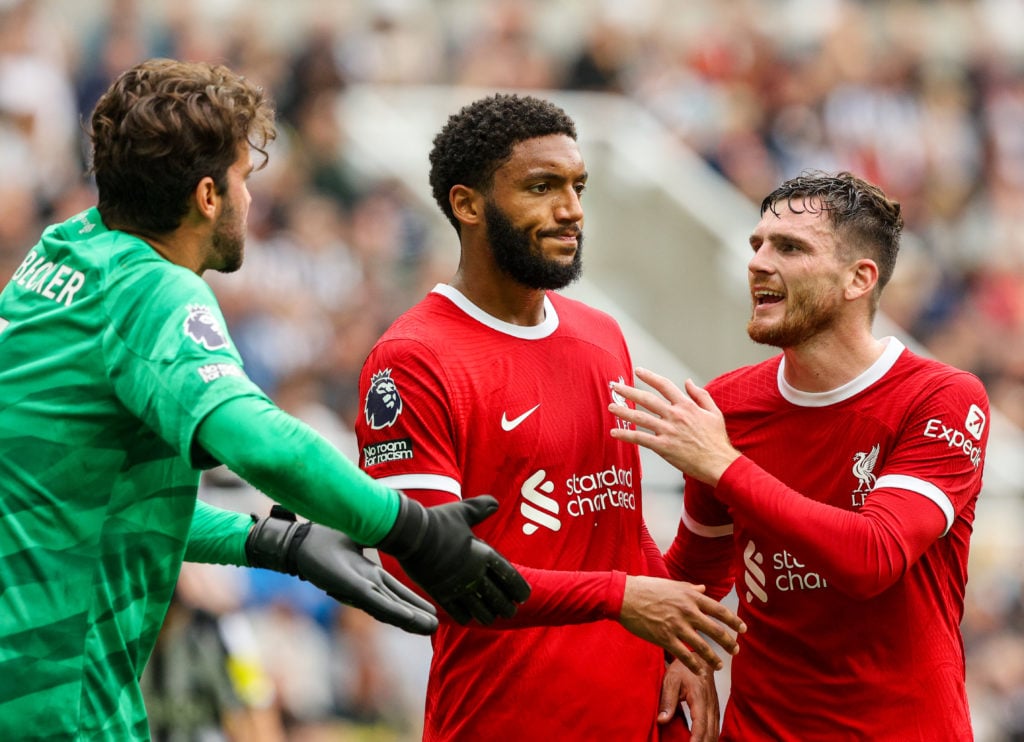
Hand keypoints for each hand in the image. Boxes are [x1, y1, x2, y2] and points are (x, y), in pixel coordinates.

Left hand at [246, 506, 437, 634]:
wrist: (300, 541)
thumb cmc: (322, 539)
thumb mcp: (357, 535)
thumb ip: (375, 534)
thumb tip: (390, 521)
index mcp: (367, 575)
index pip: (395, 591)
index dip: (413, 601)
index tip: (431, 609)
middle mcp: (365, 585)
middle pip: (397, 604)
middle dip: (416, 616)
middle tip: (435, 627)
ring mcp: (359, 589)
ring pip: (390, 609)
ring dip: (410, 620)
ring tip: (430, 628)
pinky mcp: (351, 589)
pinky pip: (377, 603)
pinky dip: (394, 611)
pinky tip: (410, 619)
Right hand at [375, 494, 530, 623]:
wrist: (410, 533)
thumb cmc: (437, 521)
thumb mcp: (462, 511)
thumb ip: (480, 508)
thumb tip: (496, 502)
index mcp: (484, 554)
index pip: (510, 577)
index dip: (519, 589)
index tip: (523, 596)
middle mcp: (475, 574)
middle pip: (499, 599)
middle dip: (506, 607)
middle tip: (510, 611)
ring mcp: (458, 586)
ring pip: (481, 611)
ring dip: (488, 616)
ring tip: (491, 618)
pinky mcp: (441, 594)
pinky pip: (458, 613)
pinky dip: (466, 617)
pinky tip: (468, 617)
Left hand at [609, 368, 740, 485]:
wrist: (719, 463)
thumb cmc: (717, 440)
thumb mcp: (714, 412)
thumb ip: (701, 395)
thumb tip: (688, 381)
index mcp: (686, 406)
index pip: (664, 385)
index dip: (649, 376)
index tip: (638, 371)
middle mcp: (675, 415)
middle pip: (647, 399)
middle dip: (628, 391)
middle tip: (614, 386)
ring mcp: (668, 431)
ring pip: (640, 417)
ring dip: (623, 411)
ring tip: (610, 406)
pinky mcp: (663, 447)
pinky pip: (640, 438)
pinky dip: (626, 435)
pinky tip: (614, 432)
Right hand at [619, 575, 744, 673]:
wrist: (625, 597)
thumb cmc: (647, 588)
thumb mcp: (672, 584)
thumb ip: (690, 588)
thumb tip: (703, 588)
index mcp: (691, 597)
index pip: (719, 610)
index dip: (734, 621)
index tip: (742, 629)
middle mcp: (688, 611)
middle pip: (716, 630)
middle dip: (729, 642)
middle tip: (736, 650)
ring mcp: (677, 626)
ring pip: (703, 646)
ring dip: (714, 658)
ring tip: (720, 664)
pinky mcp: (665, 638)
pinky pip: (684, 655)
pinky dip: (694, 665)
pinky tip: (700, 670)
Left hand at [659, 659, 719, 740]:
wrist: (699, 659)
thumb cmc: (684, 668)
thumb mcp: (671, 680)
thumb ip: (667, 700)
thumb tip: (662, 720)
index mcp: (699, 698)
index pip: (700, 724)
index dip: (696, 739)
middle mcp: (710, 705)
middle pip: (710, 732)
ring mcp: (714, 708)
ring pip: (714, 732)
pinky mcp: (714, 710)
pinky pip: (715, 728)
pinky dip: (710, 738)